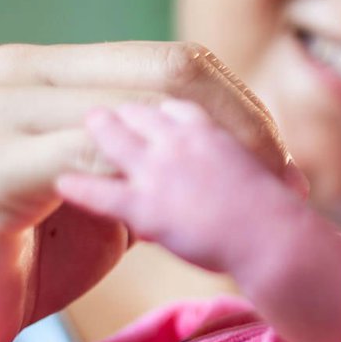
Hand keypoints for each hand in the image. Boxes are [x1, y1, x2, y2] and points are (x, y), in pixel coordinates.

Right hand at [0, 42, 303, 341]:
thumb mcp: (101, 193)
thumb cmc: (21, 259)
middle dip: (245, 125)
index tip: (283, 160)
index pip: (172, 59)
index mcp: (45, 67)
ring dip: (216, 159)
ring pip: (145, 109)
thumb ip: (150, 155)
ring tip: (257, 205)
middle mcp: (17, 72)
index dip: (242, 106)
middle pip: (170, 69)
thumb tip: (236, 139)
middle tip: (287, 180)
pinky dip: (159, 190)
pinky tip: (192, 226)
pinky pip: (100, 161)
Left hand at [57, 100, 301, 273]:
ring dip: (96, 134)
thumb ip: (242, 168)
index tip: (135, 106)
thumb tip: (267, 177)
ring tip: (73, 133)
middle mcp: (180, 140)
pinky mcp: (147, 207)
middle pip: (136, 109)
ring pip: (113, 140)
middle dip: (116, 110)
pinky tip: (62, 186)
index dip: (150, 105)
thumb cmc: (278, 217)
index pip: (171, 100)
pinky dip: (80, 188)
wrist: (275, 240)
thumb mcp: (264, 178)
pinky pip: (102, 193)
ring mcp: (161, 171)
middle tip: (95, 112)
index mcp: (209, 128)